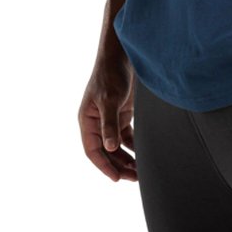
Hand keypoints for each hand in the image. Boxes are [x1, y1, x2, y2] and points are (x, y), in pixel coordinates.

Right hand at [78, 46, 137, 181]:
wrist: (122, 54)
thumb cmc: (110, 74)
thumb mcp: (110, 100)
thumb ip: (110, 124)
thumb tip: (109, 148)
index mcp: (87, 120)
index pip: (93, 150)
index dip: (104, 166)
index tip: (117, 178)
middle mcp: (97, 122)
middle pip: (106, 151)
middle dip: (119, 165)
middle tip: (134, 178)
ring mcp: (110, 118)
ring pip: (117, 146)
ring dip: (127, 158)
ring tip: (140, 171)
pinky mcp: (122, 113)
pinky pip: (126, 136)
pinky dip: (133, 146)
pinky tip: (143, 153)